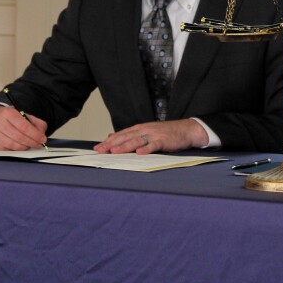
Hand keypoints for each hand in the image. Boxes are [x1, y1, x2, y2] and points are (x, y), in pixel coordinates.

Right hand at [0, 105, 47, 150]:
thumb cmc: (8, 117)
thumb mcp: (23, 115)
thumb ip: (35, 123)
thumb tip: (41, 134)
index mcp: (8, 112)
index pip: (24, 126)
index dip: (35, 135)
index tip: (42, 139)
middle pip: (18, 137)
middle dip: (31, 142)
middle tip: (38, 144)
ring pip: (11, 145)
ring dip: (23, 147)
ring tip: (28, 145)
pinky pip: (3, 149)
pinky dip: (12, 149)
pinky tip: (16, 146)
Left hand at [93, 119, 207, 154]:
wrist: (186, 130)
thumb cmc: (165, 133)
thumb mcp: (146, 131)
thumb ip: (130, 135)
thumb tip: (112, 136)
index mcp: (139, 128)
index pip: (121, 135)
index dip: (108, 141)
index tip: (97, 148)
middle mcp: (144, 130)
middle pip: (125, 137)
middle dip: (112, 144)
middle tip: (100, 150)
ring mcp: (153, 135)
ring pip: (136, 141)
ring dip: (125, 146)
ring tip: (114, 151)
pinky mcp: (163, 141)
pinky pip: (153, 145)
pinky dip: (146, 149)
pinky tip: (139, 153)